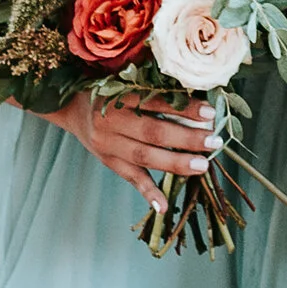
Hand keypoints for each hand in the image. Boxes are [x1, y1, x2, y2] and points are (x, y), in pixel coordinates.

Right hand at [59, 88, 218, 215]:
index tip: (209, 113)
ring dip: (176, 164)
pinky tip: (164, 206)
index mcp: (118, 96)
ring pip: (145, 157)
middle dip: (187, 139)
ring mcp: (108, 145)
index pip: (155, 103)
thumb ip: (153, 88)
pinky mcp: (109, 162)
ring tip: (203, 165)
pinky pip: (130, 179)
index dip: (183, 108)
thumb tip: (196, 95)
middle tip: (214, 141)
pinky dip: (148, 193)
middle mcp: (111, 122)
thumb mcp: (126, 81)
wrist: (72, 108)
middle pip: (153, 133)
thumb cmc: (109, 90)